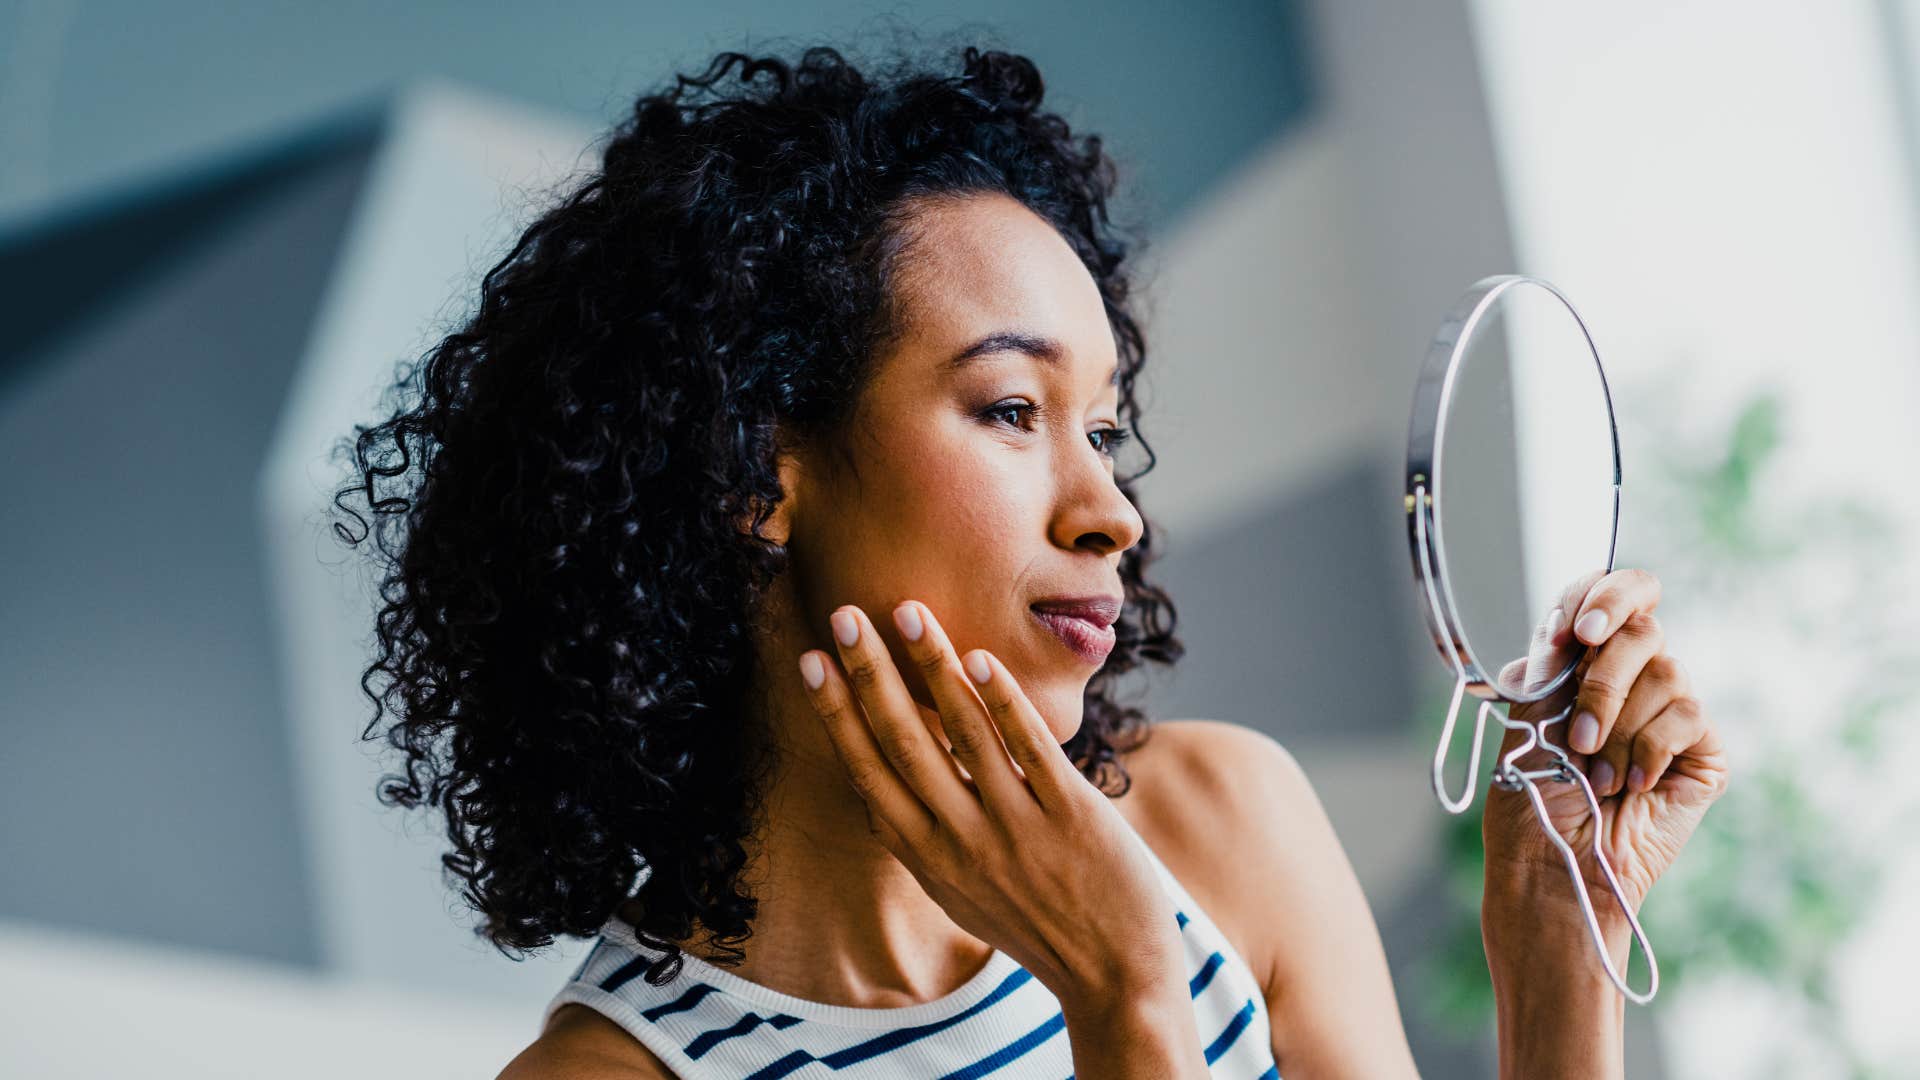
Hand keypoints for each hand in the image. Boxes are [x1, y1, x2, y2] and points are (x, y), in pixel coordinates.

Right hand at [797, 600, 1185, 1012]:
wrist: (1116, 978)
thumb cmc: (1036, 925)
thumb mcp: (960, 893)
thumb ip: (921, 840)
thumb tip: (879, 792)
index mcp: (928, 856)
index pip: (868, 771)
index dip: (836, 713)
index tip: (810, 660)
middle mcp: (961, 841)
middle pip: (903, 743)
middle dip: (869, 675)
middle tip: (843, 615)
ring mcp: (1016, 829)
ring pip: (963, 735)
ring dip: (932, 668)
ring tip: (909, 612)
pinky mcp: (1073, 818)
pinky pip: (1030, 752)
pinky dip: (1004, 705)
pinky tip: (981, 660)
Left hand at [1481, 568, 1730, 923]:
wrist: (1554, 863)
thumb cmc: (1531, 798)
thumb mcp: (1528, 716)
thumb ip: (1552, 662)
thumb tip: (1566, 622)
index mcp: (1585, 661)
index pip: (1613, 594)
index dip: (1607, 595)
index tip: (1581, 628)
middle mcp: (1632, 680)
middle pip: (1643, 627)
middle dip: (1602, 681)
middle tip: (1578, 734)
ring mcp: (1671, 713)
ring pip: (1667, 672)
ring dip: (1619, 728)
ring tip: (1596, 775)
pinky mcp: (1703, 751)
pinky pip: (1688, 715)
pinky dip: (1649, 750)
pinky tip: (1630, 785)